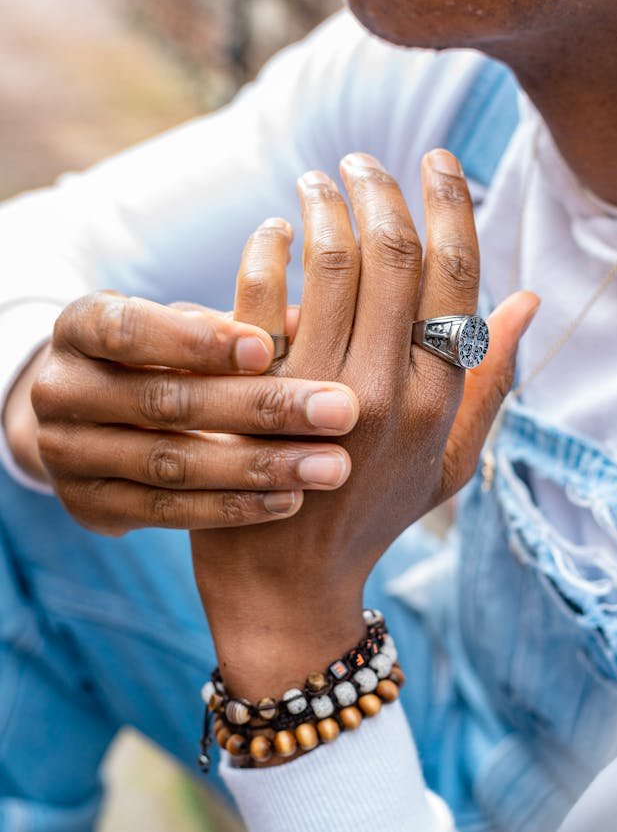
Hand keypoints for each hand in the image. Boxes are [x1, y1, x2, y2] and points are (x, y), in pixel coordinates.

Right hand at [24, 286, 359, 533]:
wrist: (97, 426)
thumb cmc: (163, 360)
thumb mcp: (187, 331)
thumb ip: (240, 324)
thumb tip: (313, 319)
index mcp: (80, 325)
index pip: (131, 331)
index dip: (197, 343)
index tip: (268, 349)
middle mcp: (60, 389)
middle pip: (163, 403)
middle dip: (260, 408)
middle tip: (341, 410)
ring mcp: (67, 453)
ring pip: (170, 463)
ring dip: (258, 466)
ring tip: (331, 466)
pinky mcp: (88, 506)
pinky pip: (167, 512)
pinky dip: (232, 507)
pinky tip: (290, 500)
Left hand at [191, 151, 538, 698]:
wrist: (291, 584)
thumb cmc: (373, 515)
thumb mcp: (449, 461)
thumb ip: (490, 382)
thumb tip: (529, 302)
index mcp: (438, 401)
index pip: (455, 276)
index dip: (449, 203)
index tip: (437, 159)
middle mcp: (386, 394)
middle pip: (394, 256)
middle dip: (381, 188)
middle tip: (364, 160)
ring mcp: (316, 398)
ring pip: (329, 266)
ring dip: (325, 205)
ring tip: (318, 178)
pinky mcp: (252, 401)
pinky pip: (257, 299)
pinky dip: (265, 250)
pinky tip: (273, 230)